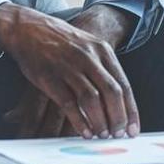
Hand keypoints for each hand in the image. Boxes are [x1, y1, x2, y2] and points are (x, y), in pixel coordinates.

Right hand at [0, 4, 137, 138]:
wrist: (30, 28)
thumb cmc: (64, 42)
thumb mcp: (90, 47)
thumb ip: (104, 69)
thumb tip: (119, 102)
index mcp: (103, 50)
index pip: (124, 84)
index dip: (130, 110)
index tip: (133, 129)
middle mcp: (88, 58)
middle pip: (111, 92)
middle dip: (117, 118)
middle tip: (118, 135)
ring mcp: (69, 67)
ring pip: (92, 98)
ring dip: (100, 121)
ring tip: (102, 135)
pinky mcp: (50, 77)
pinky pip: (68, 102)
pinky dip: (78, 120)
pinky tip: (84, 132)